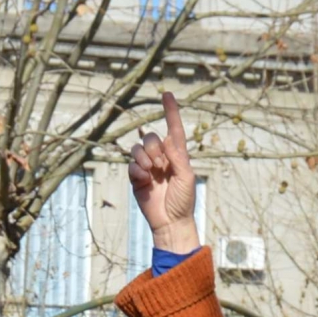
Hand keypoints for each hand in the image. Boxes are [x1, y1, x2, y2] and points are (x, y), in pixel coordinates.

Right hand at [125, 91, 200, 258]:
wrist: (171, 222)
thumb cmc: (183, 201)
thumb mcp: (186, 177)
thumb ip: (178, 156)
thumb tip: (167, 138)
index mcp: (177, 155)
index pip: (173, 128)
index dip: (170, 111)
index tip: (167, 94)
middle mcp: (162, 157)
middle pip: (151, 137)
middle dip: (153, 149)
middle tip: (160, 166)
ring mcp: (148, 167)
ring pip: (138, 148)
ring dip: (144, 158)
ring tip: (151, 172)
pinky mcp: (136, 178)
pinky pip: (131, 164)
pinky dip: (136, 170)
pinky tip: (144, 181)